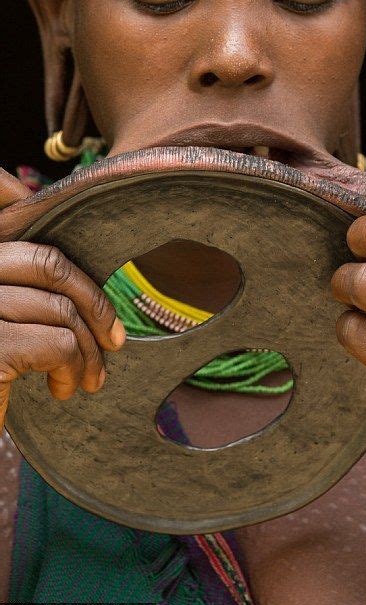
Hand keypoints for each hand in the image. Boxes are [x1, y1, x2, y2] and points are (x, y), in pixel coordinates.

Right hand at [0, 168, 125, 430]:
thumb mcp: (4, 316)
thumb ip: (24, 282)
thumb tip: (62, 232)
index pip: (13, 216)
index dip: (44, 216)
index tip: (66, 245)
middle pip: (48, 263)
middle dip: (94, 300)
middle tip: (115, 339)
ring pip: (60, 309)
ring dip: (89, 349)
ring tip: (88, 379)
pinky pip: (58, 343)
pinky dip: (74, 368)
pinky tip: (64, 389)